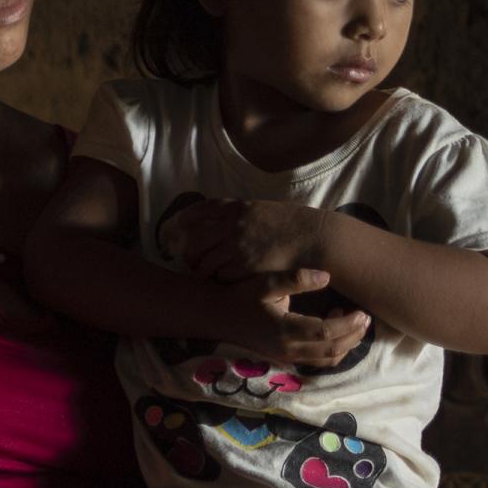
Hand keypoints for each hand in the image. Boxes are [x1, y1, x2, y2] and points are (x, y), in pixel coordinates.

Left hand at [165, 199, 326, 282]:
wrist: (313, 239)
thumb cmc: (290, 225)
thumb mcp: (260, 210)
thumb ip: (236, 213)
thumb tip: (213, 218)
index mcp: (235, 208)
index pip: (197, 212)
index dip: (181, 222)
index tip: (174, 230)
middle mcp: (231, 225)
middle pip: (193, 241)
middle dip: (187, 253)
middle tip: (189, 260)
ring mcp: (236, 246)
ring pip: (203, 262)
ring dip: (202, 270)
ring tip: (205, 273)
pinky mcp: (244, 266)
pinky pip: (220, 276)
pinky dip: (219, 279)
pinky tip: (225, 280)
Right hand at [210, 269, 371, 369]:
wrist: (216, 316)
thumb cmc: (241, 296)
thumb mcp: (265, 283)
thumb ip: (295, 279)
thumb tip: (327, 277)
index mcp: (284, 329)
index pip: (326, 333)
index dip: (348, 324)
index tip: (362, 312)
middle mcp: (287, 348)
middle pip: (332, 350)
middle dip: (353, 336)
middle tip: (364, 318)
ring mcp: (286, 357)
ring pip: (327, 360)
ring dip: (346, 345)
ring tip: (352, 324)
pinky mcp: (285, 358)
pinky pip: (317, 361)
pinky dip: (333, 350)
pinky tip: (333, 330)